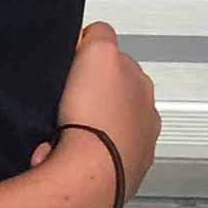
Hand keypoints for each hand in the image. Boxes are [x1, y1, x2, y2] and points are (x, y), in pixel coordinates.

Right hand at [33, 22, 159, 202]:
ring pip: (103, 124)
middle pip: (111, 93)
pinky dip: (80, 148)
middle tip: (67, 96)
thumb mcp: (97, 53)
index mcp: (142, 86)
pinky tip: (63, 145)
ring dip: (85, 122)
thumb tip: (94, 36)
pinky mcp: (117, 170)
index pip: (116, 59)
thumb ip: (100, 35)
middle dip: (90, 94)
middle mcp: (144, 116)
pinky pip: (94, 151)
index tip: (76, 65)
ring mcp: (133, 145)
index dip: (91, 57)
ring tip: (63, 124)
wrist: (91, 172)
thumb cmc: (95, 117)